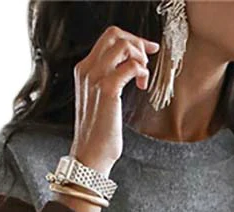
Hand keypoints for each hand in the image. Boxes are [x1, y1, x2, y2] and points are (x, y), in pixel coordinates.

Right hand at [71, 26, 159, 173]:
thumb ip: (106, 81)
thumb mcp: (98, 100)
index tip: (146, 49)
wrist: (90, 155)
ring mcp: (96, 78)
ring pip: (123, 46)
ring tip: (143, 77)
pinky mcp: (108, 90)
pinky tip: (142, 86)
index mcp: (84, 70)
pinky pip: (131, 66)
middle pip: (114, 35)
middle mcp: (87, 70)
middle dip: (137, 43)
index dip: (131, 40)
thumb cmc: (98, 134)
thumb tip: (127, 68)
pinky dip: (142, 72)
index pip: (107, 39)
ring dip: (140, 58)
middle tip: (148, 59)